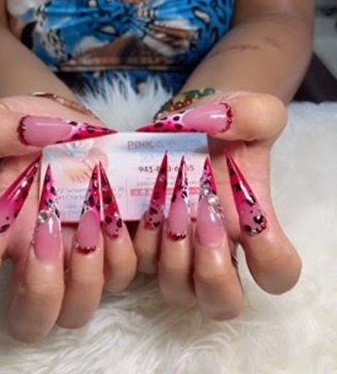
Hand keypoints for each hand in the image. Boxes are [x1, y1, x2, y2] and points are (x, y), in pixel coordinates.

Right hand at [0, 95, 136, 341]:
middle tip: (51, 233)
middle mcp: (36, 256)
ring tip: (94, 216)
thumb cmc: (28, 128)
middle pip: (30, 321)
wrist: (67, 128)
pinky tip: (124, 209)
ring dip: (89, 271)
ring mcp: (78, 256)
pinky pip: (126, 271)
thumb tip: (29, 139)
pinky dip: (128, 248)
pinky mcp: (115, 243)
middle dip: (40, 291)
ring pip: (80, 308)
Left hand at [133, 92, 301, 318]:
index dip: (270, 259)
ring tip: (169, 208)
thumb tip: (218, 125)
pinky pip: (138, 263)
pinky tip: (142, 204)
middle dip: (213, 275)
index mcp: (250, 225)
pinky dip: (139, 240)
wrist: (185, 123)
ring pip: (177, 290)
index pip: (276, 271)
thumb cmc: (222, 123)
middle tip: (204, 224)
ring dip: (173, 256)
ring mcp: (178, 248)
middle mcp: (215, 247)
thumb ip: (253, 115)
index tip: (252, 220)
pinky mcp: (145, 237)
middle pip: (221, 302)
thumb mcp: (249, 110)